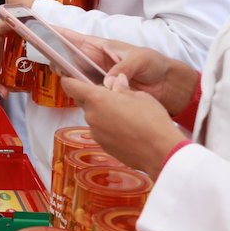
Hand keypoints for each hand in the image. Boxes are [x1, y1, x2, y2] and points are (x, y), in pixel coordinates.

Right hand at [0, 17, 14, 96]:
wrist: (36, 22)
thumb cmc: (22, 19)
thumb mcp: (12, 19)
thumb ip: (4, 23)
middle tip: (3, 92)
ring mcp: (6, 58)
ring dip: (1, 86)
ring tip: (8, 94)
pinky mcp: (15, 63)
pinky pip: (9, 75)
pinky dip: (11, 84)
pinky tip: (19, 90)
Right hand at [52, 28, 197, 114]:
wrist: (169, 85)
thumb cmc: (154, 64)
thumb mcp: (139, 59)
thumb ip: (122, 69)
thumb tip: (107, 82)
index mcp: (99, 46)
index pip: (71, 37)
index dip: (54, 33)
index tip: (36, 29)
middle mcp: (93, 60)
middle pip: (65, 57)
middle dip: (54, 57)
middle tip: (51, 61)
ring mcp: (95, 77)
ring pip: (71, 75)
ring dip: (65, 76)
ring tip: (62, 77)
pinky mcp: (101, 92)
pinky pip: (84, 92)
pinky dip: (78, 92)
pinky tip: (75, 94)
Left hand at [59, 74, 187, 178]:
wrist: (161, 152)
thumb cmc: (152, 121)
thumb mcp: (140, 96)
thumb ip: (122, 88)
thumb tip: (116, 82)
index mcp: (97, 99)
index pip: (71, 86)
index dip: (70, 80)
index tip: (71, 78)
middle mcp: (91, 116)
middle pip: (84, 102)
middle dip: (94, 98)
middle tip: (113, 97)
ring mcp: (95, 133)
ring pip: (94, 117)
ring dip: (103, 114)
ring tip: (126, 115)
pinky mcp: (103, 146)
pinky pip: (101, 131)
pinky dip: (109, 128)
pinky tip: (128, 129)